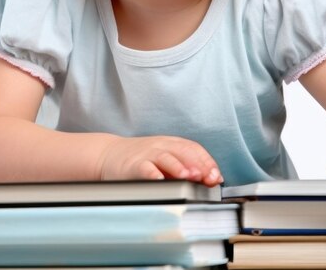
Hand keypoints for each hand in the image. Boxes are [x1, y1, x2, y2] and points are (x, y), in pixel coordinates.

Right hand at [97, 135, 223, 186]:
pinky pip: (144, 168)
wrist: (109, 155)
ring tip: (190, 176)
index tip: (216, 176)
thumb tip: (210, 180)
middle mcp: (161, 146)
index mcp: (171, 143)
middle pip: (183, 151)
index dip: (207, 161)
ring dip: (179, 167)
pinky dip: (153, 174)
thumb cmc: (141, 160)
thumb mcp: (164, 158)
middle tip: (208, 177)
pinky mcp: (133, 164)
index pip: (193, 149)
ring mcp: (147, 154)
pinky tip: (160, 181)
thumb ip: (184, 166)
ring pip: (166, 158)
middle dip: (198, 164)